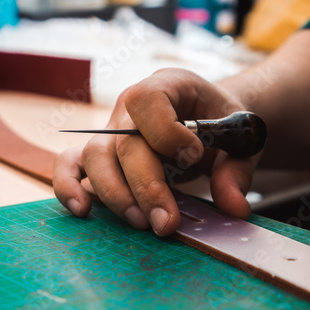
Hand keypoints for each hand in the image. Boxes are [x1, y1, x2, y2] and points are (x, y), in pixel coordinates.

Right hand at [53, 69, 262, 235]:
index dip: (167, 132)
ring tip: (141, 223)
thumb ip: (237, 171)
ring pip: (95, 158)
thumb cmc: (221, 124)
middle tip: (166, 223)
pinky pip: (72, 165)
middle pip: (124, 143)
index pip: (149, 101)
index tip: (194, 157)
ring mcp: (112, 131)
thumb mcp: (240, 140)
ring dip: (115, 195)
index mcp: (167, 86)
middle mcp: (131, 107)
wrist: (207, 120)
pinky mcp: (100, 155)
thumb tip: (234, 209)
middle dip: (146, 187)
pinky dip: (69, 186)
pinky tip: (82, 210)